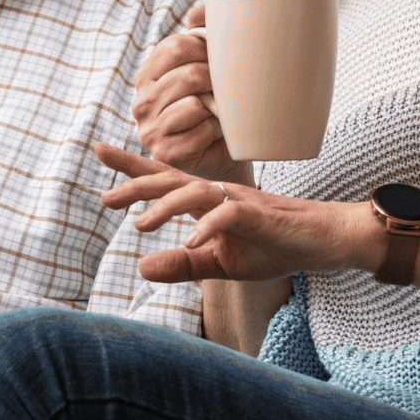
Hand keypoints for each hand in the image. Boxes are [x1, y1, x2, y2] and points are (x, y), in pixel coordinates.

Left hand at [98, 145, 372, 283]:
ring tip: (139, 224)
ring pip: (194, 193)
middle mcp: (216, 194)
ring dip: (165, 207)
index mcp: (204, 202)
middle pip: (169, 180)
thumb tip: (140, 268)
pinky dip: (209, 227)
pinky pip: (228, 216)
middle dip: (135, 184)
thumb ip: (182, 264)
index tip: (99, 152)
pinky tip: (192, 240)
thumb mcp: (218, 264)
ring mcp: (237, 201)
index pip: (161, 179)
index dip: (130, 167)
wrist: (320, 242)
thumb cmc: (269, 246)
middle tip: (105, 196)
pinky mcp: (258, 215)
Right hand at [132, 5, 247, 182]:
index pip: (175, 46)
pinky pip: (201, 129)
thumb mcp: (206, 69)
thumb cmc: (214, 109)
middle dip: (217, 78)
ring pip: (194, 102)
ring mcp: (149, 129)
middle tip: (229, 88)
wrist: (222, 155)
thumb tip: (200, 10)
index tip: (222, 57)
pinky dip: (217, 131)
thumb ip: (199, 36)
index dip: (206, 48)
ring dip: (217, 107)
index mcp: (147, 76)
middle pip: (187, 73)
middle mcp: (141, 102)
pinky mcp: (165, 152)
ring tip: (219, 112)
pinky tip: (214, 135)